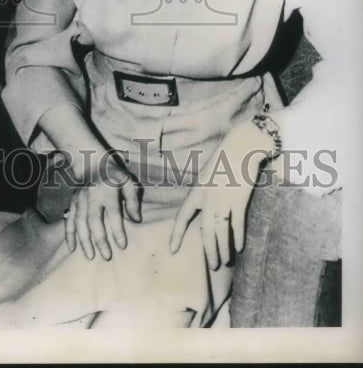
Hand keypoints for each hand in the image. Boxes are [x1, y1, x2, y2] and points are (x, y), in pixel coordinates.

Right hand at [64, 152, 141, 260]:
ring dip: (84, 240)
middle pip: (93, 220)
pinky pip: (69, 219)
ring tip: (90, 256)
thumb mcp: (128, 182)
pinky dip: (69, 234)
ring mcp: (80, 199)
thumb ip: (133, 200)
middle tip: (107, 257)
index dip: (117, 230)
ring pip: (79, 222)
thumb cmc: (114, 175)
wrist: (92, 162)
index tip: (122, 246)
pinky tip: (72, 248)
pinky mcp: (72, 202)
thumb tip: (137, 220)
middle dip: (99, 240)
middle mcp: (92, 196)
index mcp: (107, 190)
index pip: (113, 213)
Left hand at [169, 120, 271, 269]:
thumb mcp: (207, 176)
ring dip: (223, 248)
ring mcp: (224, 199)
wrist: (240, 147)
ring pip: (221, 231)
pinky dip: (238, 237)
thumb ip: (203, 195)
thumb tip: (202, 212)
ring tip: (226, 262)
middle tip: (211, 266)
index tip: (172, 250)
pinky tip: (239, 248)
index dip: (176, 235)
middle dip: (208, 251)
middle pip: (205, 230)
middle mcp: (208, 197)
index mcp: (196, 191)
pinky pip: (238, 223)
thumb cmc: (224, 161)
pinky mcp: (240, 199)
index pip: (182, 217)